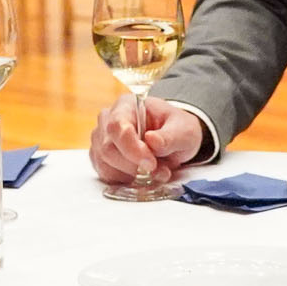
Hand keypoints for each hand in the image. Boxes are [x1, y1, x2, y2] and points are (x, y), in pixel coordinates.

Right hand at [88, 96, 203, 184]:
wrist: (175, 139)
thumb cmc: (177, 129)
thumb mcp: (184, 131)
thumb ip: (170, 137)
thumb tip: (152, 140)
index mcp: (127, 105)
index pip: (117, 126)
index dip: (132, 148)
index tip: (151, 163)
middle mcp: (108, 120)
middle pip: (108, 148)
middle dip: (134, 165)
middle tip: (158, 169)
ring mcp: (102, 139)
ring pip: (105, 164)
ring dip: (131, 174)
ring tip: (155, 171)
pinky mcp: (102, 158)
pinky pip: (106, 175)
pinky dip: (125, 180)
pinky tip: (141, 174)